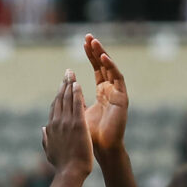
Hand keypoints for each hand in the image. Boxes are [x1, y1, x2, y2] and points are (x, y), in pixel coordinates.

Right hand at [40, 68, 91, 178]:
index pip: (55, 107)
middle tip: (67, 72)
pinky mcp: (77, 124)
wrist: (70, 172)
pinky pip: (76, 105)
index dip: (58, 95)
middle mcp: (57, 122)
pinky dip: (76, 93)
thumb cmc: (62, 165)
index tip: (62, 85)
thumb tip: (42, 129)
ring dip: (69, 84)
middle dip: (63, 84)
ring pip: (67, 99)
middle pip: (60, 99)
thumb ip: (46, 139)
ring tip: (72, 73)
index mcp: (51, 128)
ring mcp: (66, 123)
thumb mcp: (50, 151)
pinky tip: (78, 84)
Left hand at [81, 34, 128, 159]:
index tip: (82, 43)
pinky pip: (118, 78)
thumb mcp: (79, 113)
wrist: (102, 150)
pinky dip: (111, 67)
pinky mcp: (123, 98)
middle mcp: (111, 90)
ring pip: (111, 68)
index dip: (91, 55)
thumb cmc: (91, 136)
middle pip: (104, 65)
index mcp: (102, 92)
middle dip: (96, 50)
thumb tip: (63, 93)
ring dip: (102, 54)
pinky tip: (103, 57)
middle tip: (87, 36)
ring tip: (94, 42)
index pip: (97, 68)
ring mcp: (118, 93)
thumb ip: (74, 101)